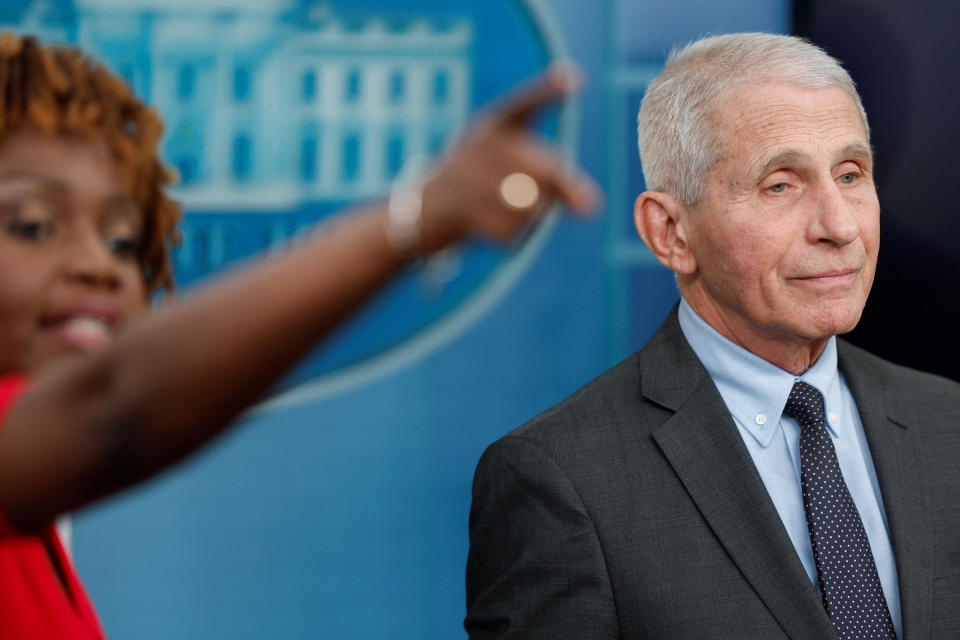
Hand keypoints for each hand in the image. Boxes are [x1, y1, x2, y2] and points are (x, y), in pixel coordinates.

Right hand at [416, 63, 599, 253]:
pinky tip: (488, 220)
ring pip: (534, 206)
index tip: (574, 79)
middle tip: (529, 189)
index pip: (526, 102)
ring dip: (530, 214)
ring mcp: (470, 179)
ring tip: (501, 204)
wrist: (423, 208)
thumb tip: (591, 207)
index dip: (549, 91)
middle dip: (553, 190)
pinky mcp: (466, 212)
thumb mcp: (512, 165)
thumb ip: (557, 178)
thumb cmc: (482, 180)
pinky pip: (515, 230)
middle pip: (546, 171)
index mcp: (495, 124)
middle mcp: (481, 144)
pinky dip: (511, 233)